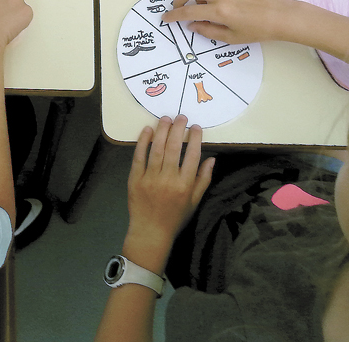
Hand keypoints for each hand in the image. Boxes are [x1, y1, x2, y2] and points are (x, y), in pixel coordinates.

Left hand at [123, 116, 214, 274]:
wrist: (151, 232)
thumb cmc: (175, 217)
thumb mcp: (195, 201)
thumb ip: (204, 180)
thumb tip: (212, 159)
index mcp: (185, 185)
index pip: (192, 156)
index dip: (195, 139)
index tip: (196, 127)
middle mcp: (168, 179)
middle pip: (173, 148)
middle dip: (178, 129)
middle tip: (181, 117)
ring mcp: (150, 178)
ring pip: (156, 149)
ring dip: (161, 131)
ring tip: (166, 118)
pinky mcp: (135, 178)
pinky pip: (139, 156)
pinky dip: (143, 142)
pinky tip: (147, 130)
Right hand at [160, 0, 297, 44]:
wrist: (281, 16)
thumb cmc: (258, 30)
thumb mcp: (231, 37)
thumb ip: (207, 30)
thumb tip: (191, 24)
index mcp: (220, 11)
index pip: (188, 11)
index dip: (174, 15)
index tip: (166, 18)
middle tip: (178, 7)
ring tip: (202, 4)